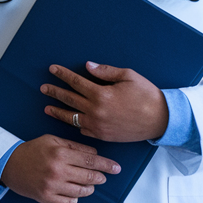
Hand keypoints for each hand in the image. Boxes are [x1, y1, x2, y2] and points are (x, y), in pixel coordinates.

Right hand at [0, 135, 121, 202]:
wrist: (8, 164)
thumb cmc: (32, 150)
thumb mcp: (52, 140)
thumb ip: (74, 146)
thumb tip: (94, 153)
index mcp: (60, 153)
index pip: (90, 160)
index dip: (106, 164)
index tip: (116, 168)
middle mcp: (57, 170)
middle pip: (89, 177)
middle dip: (101, 177)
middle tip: (104, 177)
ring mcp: (52, 186)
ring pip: (81, 191)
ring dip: (89, 188)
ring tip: (90, 185)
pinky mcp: (45, 198)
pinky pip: (69, 202)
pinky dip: (75, 198)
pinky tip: (75, 192)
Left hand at [42, 62, 169, 141]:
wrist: (159, 119)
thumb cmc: (146, 95)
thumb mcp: (128, 76)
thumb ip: (105, 71)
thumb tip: (88, 66)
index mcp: (101, 94)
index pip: (76, 82)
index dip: (63, 74)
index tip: (52, 69)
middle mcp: (96, 111)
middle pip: (69, 99)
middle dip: (55, 92)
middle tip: (43, 88)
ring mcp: (98, 126)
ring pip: (72, 118)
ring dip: (58, 112)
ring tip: (47, 108)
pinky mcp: (102, 136)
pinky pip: (83, 131)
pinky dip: (75, 125)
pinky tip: (70, 121)